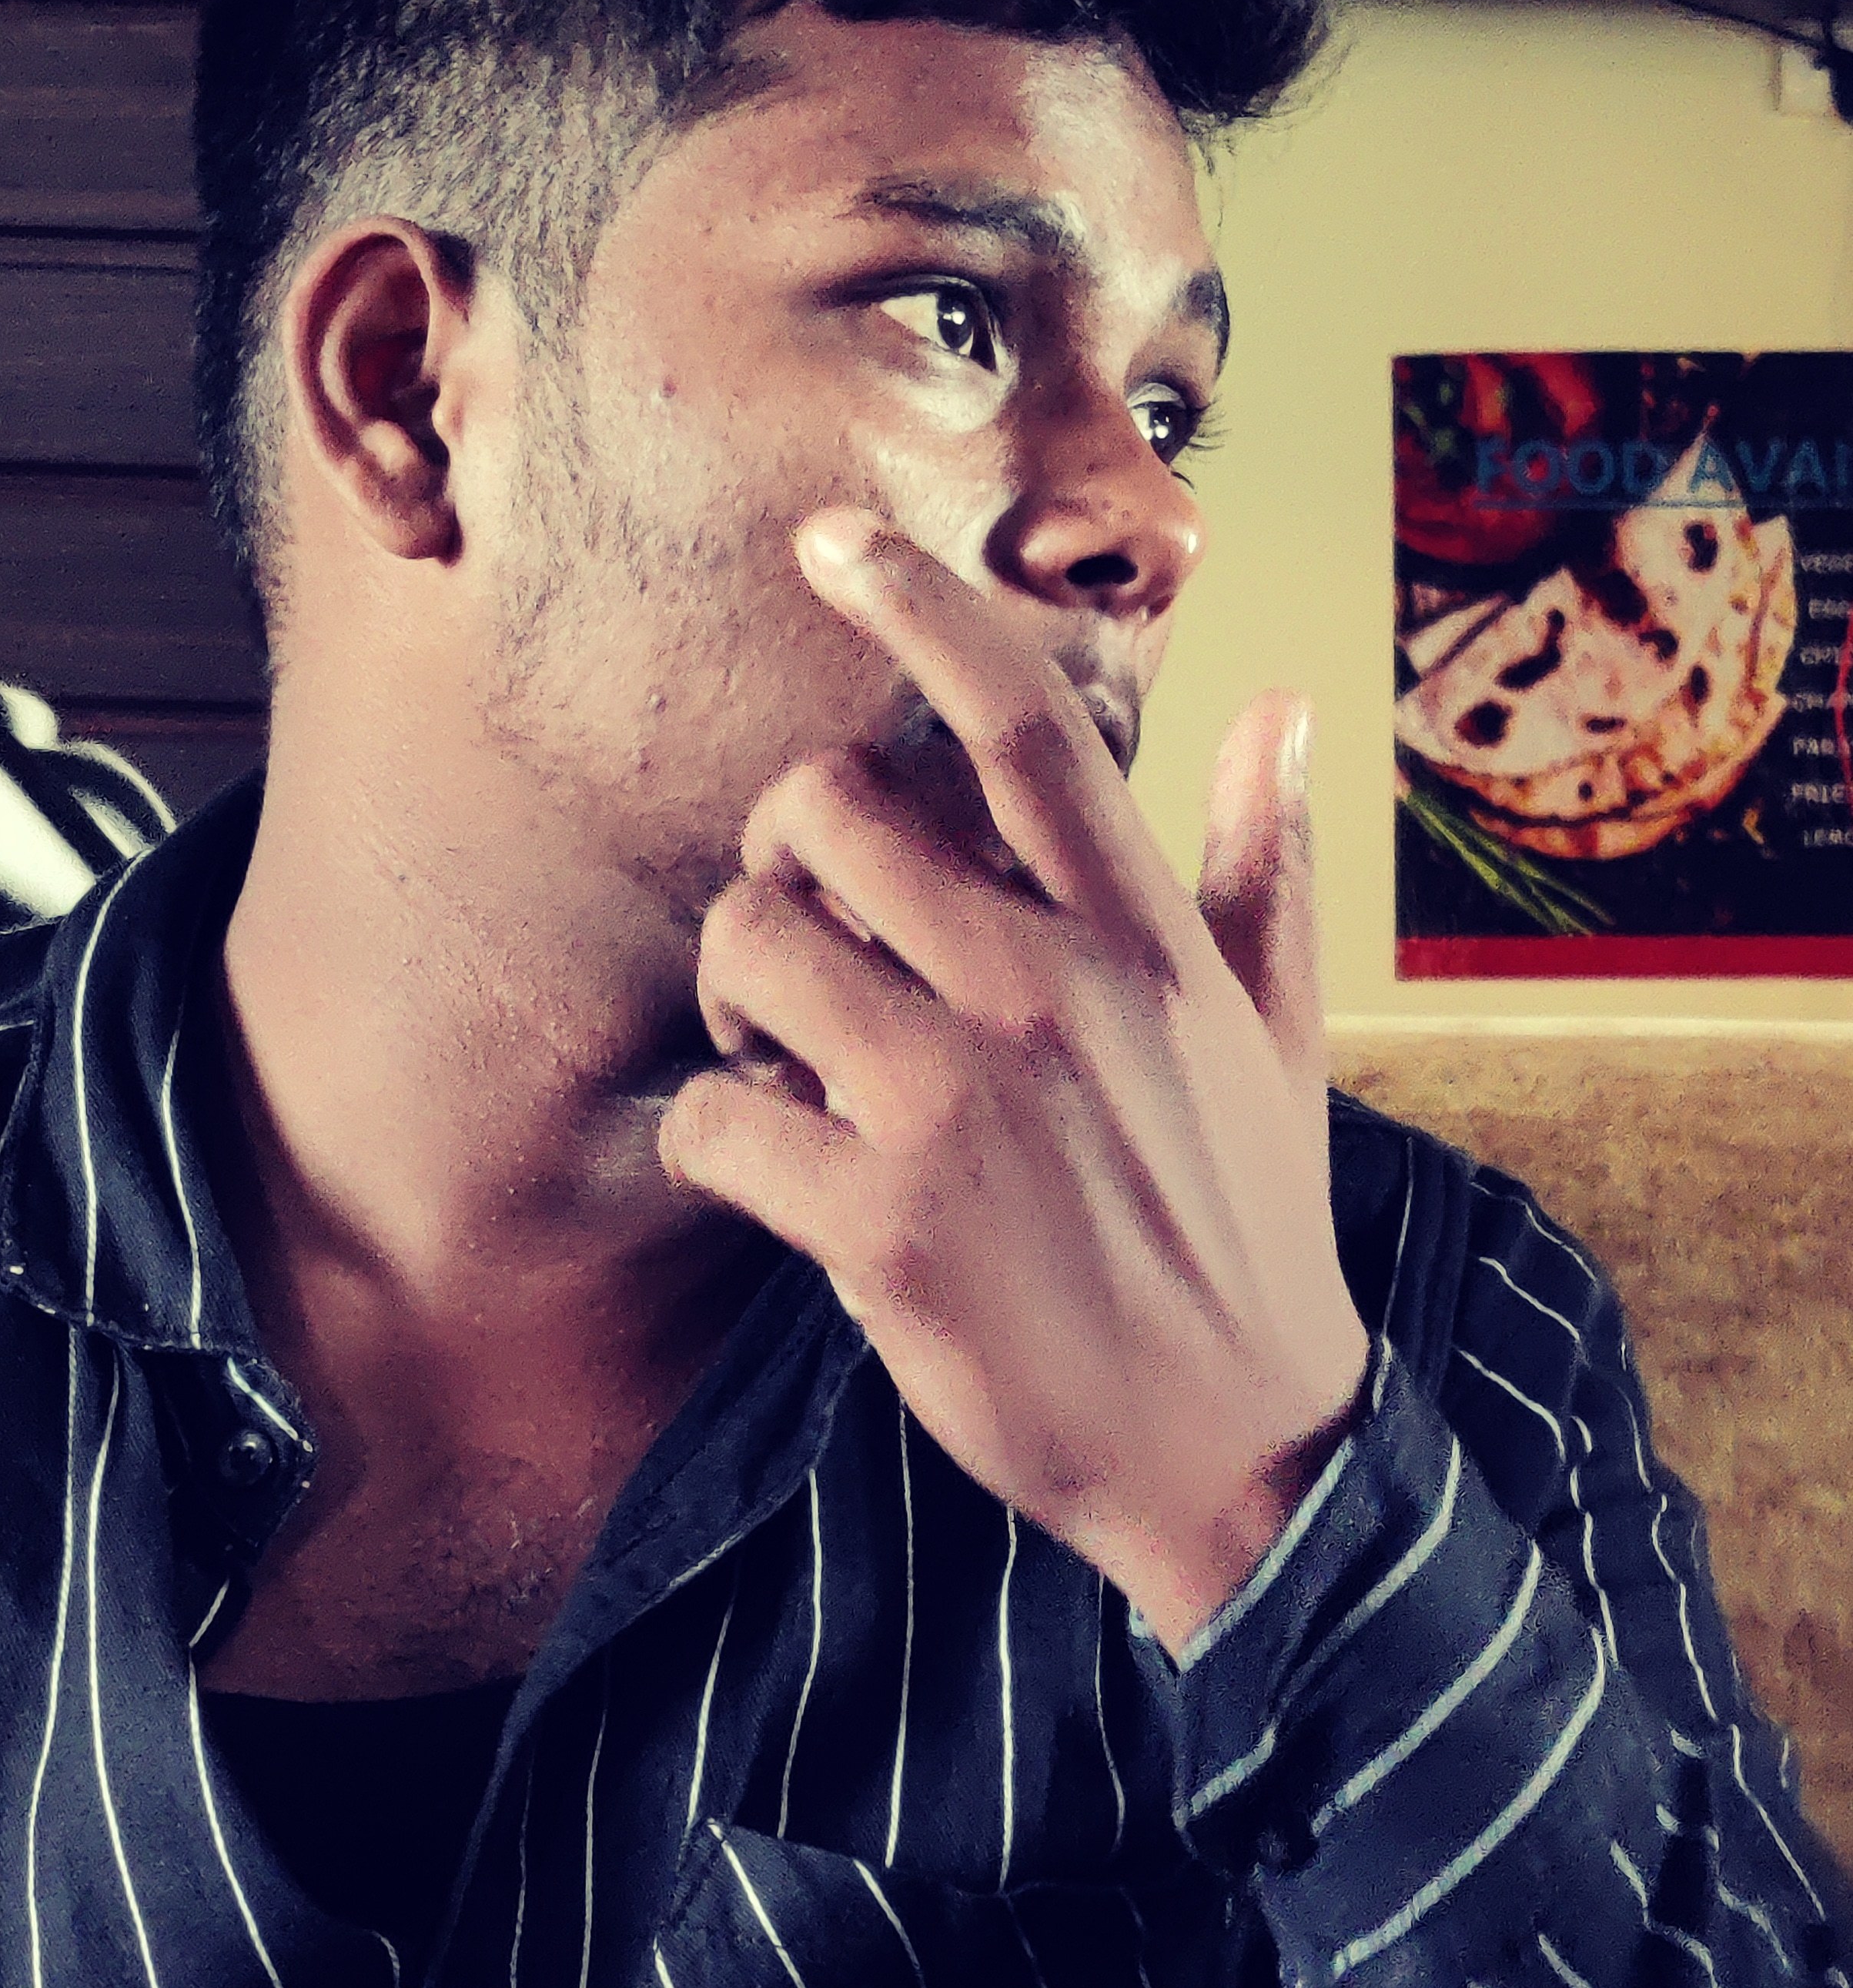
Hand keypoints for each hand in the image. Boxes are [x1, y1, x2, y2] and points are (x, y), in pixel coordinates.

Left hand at [657, 510, 1368, 1650]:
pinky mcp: (883, 1223)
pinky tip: (768, 1167)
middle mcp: (1051, 993)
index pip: (1028, 726)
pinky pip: (713, 1113)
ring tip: (779, 1052)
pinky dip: (709, 1130)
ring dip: (731, 989)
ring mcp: (960, 1104)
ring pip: (750, 941)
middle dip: (781, 855)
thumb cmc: (1245, 1226)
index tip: (828, 538)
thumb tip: (1275, 706)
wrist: (1237, 1448)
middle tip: (802, 936)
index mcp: (1145, 938)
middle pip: (829, 809)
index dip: (921, 605)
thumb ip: (1260, 866)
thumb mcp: (1278, 1039)